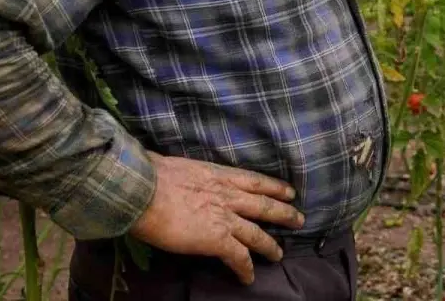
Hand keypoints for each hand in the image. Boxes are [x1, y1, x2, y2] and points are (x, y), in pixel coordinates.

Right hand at [129, 152, 304, 284]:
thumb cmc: (153, 174)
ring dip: (270, 245)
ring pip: (257, 233)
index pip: (255, 180)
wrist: (145, 190)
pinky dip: (245, 268)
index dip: (274, 187)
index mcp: (219, 175)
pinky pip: (238, 257)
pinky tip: (249, 278)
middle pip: (265, 205)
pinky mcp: (217, 240)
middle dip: (284, 213)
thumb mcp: (179, 165)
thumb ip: (187, 174)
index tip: (288, 191)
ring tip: (280, 254)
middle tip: (299, 219)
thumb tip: (175, 174)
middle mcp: (228, 195)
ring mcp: (225, 218)